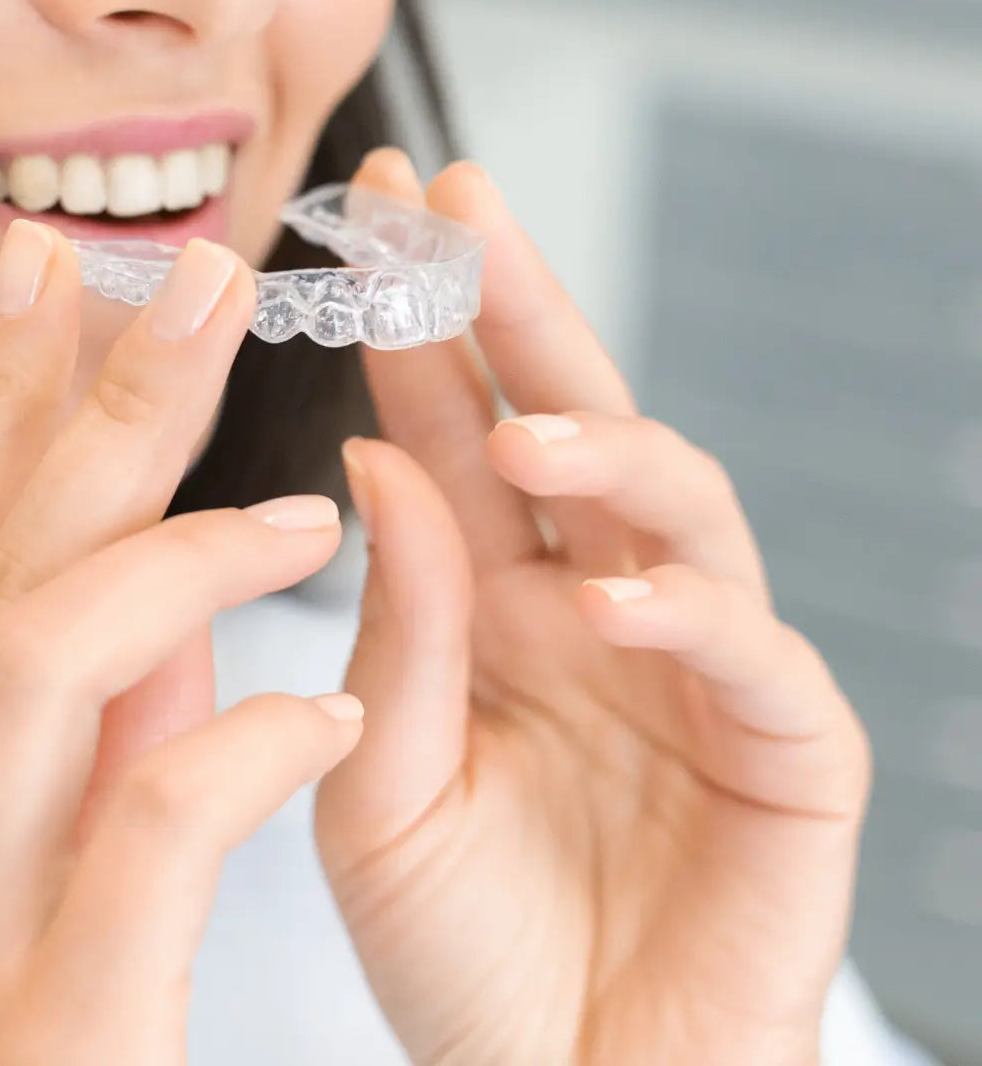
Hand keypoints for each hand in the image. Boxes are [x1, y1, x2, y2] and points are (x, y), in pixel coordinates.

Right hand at [0, 222, 362, 1065]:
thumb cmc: (57, 1051)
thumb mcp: (53, 861)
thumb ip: (97, 726)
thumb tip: (165, 580)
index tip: (59, 271)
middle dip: (92, 403)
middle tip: (197, 274)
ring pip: (37, 658)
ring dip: (181, 554)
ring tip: (308, 514)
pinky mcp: (37, 1036)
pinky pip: (141, 829)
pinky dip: (239, 741)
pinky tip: (332, 699)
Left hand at [316, 153, 869, 1065]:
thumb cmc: (463, 953)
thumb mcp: (384, 785)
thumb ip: (394, 627)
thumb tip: (379, 460)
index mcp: (485, 604)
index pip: (449, 433)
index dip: (415, 328)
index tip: (373, 219)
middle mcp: (589, 603)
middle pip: (565, 421)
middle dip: (516, 309)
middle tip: (462, 203)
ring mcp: (691, 663)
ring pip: (674, 503)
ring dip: (606, 448)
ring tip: (530, 429)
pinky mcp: (782, 746)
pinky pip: (749, 652)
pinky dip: (685, 613)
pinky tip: (610, 600)